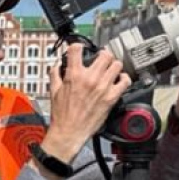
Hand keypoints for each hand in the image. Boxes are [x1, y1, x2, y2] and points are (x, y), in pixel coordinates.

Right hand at [42, 44, 131, 165]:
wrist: (69, 132)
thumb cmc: (62, 115)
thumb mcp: (53, 91)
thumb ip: (55, 74)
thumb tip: (57, 65)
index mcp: (74, 75)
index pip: (77, 49)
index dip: (78, 46)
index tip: (80, 49)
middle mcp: (90, 78)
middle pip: (104, 54)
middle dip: (102, 55)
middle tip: (101, 59)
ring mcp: (102, 87)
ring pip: (117, 64)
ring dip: (114, 65)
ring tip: (110, 69)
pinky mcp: (111, 97)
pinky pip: (125, 81)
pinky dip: (124, 78)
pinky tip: (119, 80)